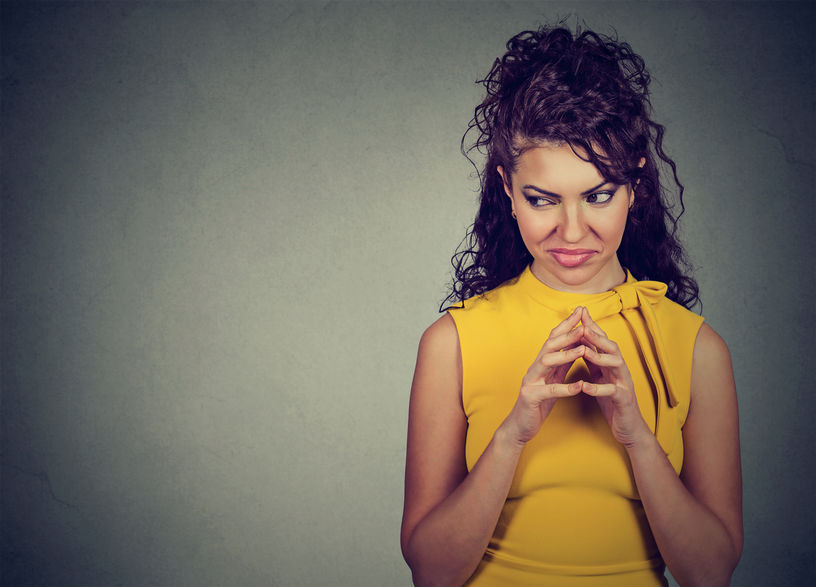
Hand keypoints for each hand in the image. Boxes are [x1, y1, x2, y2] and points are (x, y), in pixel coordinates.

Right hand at [500, 307, 583, 446]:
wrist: (519, 426)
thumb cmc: (537, 403)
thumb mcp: (552, 380)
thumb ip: (561, 365)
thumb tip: (576, 346)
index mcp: (540, 364)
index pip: (553, 339)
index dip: (566, 324)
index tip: (581, 312)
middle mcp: (533, 369)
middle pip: (549, 346)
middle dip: (567, 334)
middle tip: (584, 325)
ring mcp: (530, 382)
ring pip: (546, 363)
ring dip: (565, 355)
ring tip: (583, 350)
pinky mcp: (531, 398)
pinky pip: (550, 391)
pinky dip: (565, 388)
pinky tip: (579, 386)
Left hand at [578, 307, 650, 446]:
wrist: (629, 427)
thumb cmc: (613, 401)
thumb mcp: (601, 377)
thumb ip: (593, 361)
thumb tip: (581, 342)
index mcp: (613, 364)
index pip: (602, 341)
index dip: (592, 326)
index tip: (579, 312)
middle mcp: (621, 370)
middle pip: (612, 347)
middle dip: (598, 335)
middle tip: (582, 325)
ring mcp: (624, 384)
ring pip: (617, 364)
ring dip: (599, 356)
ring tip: (583, 350)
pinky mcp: (623, 401)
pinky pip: (612, 392)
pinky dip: (598, 388)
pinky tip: (585, 386)